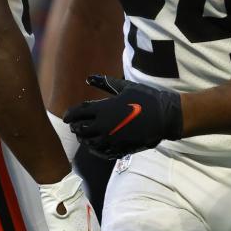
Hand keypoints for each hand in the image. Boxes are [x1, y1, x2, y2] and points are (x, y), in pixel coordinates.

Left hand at [63, 75, 182, 159]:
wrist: (164, 116)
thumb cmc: (145, 98)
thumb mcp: (124, 87)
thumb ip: (104, 83)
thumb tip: (88, 78)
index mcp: (103, 109)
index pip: (78, 113)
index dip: (70, 115)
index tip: (66, 117)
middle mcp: (104, 125)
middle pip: (81, 130)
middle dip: (76, 127)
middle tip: (76, 126)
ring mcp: (112, 139)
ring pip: (89, 143)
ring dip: (85, 139)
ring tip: (85, 136)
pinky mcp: (120, 148)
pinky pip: (102, 152)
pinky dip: (96, 149)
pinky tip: (97, 146)